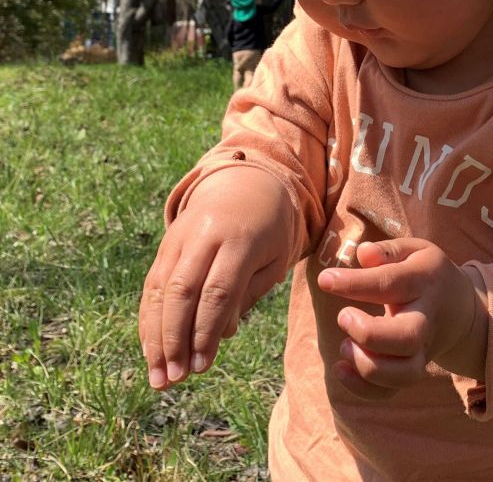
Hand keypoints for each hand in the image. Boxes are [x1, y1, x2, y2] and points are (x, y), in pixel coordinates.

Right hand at [138, 168, 292, 389]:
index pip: (217, 291)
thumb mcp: (273, 258)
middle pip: (182, 291)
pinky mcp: (166, 243)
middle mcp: (204, 235)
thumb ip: (247, 294)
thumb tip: (220, 336)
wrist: (247, 183)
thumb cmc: (269, 229)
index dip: (205, 331)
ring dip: (155, 337)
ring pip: (160, 289)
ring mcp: (180, 237)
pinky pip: (152, 284)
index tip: (201, 367)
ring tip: (158, 376)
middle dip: (175, 340)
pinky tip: (150, 350)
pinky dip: (148, 319)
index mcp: (239, 239)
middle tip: (174, 380)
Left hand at [317, 238, 486, 399]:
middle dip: (369, 333)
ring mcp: (423, 350)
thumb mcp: (414, 250)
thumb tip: (362, 253)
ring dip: (367, 365)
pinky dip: (364, 388)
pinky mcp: (414, 370)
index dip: (355, 283)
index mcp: (424, 281)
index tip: (324, 280)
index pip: (391, 283)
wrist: (462, 309)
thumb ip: (387, 250)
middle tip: (343, 317)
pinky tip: (342, 369)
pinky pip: (392, 391)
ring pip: (404, 373)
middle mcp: (427, 319)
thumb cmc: (426, 274)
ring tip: (344, 345)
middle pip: (407, 338)